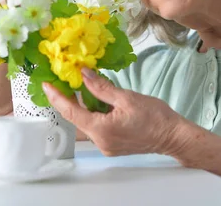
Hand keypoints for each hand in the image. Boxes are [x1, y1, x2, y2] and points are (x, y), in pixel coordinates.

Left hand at [43, 68, 188, 156]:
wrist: (173, 136)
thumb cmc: (155, 117)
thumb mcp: (126, 97)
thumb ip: (101, 87)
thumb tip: (83, 74)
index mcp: (101, 130)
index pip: (70, 112)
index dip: (56, 97)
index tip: (46, 84)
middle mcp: (100, 141)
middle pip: (76, 118)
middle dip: (68, 98)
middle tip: (61, 79)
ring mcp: (105, 145)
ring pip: (85, 122)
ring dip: (81, 104)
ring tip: (78, 85)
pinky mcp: (111, 144)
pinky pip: (95, 126)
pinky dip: (93, 112)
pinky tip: (95, 99)